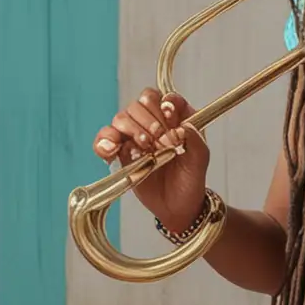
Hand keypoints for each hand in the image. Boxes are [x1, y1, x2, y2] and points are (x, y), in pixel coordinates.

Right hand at [93, 88, 211, 233]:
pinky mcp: (119, 153)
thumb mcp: (200, 159)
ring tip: (144, 148)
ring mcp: (133, 137)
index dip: (164, 105)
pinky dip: (104, 141)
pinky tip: (112, 150)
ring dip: (131, 129)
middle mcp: (152, 123)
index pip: (163, 98)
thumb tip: (183, 125)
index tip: (170, 118)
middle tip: (159, 140)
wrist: (177, 206)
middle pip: (139, 104)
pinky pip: (104, 139)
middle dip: (148, 120)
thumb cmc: (190, 179)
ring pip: (121, 118)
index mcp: (174, 118)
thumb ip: (195, 139)